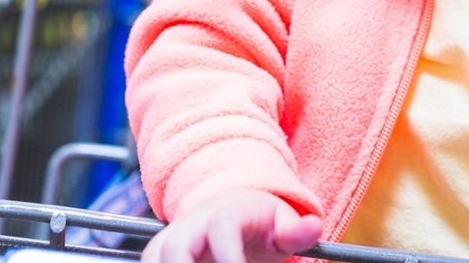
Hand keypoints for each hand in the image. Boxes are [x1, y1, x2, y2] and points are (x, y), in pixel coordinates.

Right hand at [142, 190, 322, 262]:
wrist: (227, 211)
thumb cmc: (258, 223)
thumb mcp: (281, 224)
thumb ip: (297, 231)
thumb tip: (314, 226)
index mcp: (224, 213)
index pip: (221, 230)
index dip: (229, 258)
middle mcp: (190, 225)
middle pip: (175, 247)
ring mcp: (168, 240)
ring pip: (154, 259)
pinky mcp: (156, 257)